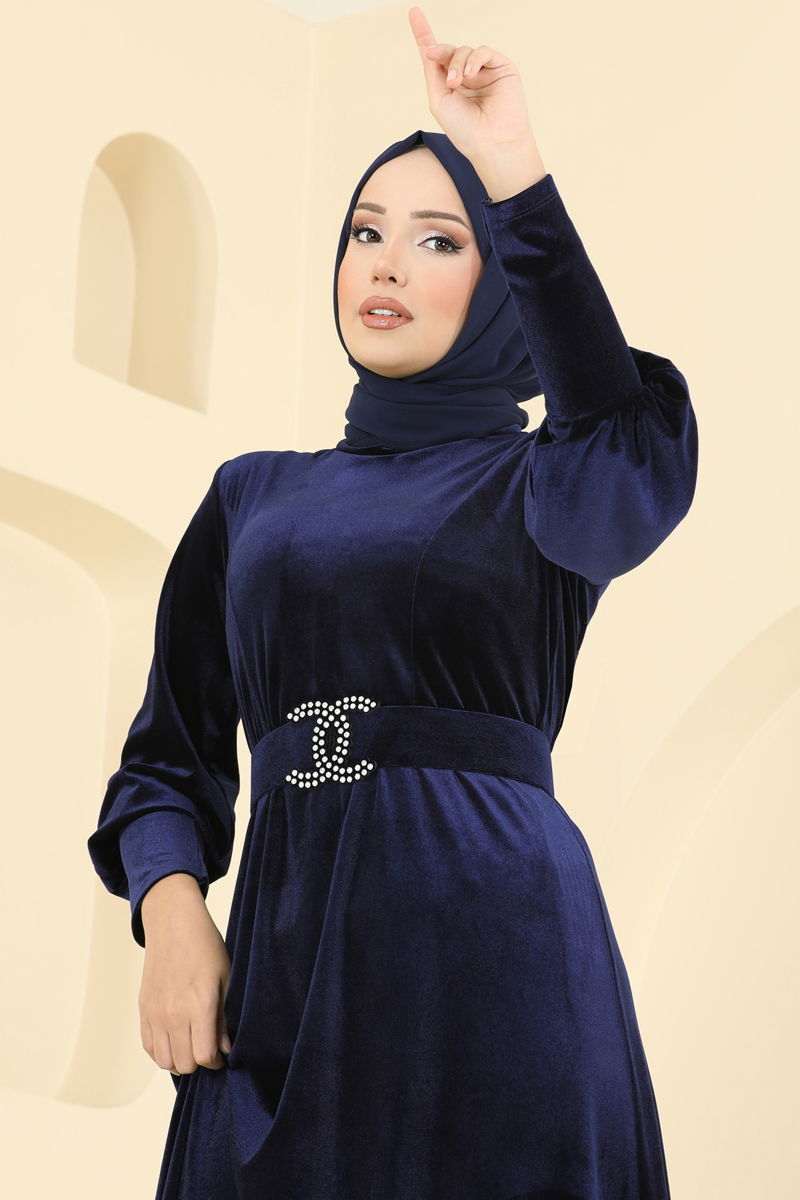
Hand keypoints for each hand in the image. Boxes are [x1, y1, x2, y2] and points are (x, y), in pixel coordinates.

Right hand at [138, 890, 232, 1075]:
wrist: (173, 923)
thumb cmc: (205, 946)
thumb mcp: (226, 978)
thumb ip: (224, 1017)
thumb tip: (224, 1048)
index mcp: (200, 1005)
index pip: (204, 1056)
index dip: (217, 1062)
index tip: (222, 1056)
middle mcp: (174, 1013)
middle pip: (184, 1064)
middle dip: (200, 1064)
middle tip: (208, 1050)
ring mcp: (155, 1013)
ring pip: (164, 1061)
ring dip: (179, 1061)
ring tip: (192, 1048)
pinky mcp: (143, 1008)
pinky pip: (148, 1046)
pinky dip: (161, 1052)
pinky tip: (175, 1042)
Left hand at [408, 6, 537, 165]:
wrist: (491, 144)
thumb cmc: (464, 130)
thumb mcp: (439, 100)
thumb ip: (433, 72)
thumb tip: (429, 47)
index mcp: (451, 85)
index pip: (437, 56)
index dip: (424, 35)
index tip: (414, 13)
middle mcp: (467, 76)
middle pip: (449, 50)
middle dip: (441, 53)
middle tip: (438, 66)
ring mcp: (485, 71)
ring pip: (465, 50)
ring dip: (457, 63)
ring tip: (457, 83)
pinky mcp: (502, 68)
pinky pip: (484, 51)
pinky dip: (474, 59)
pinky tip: (470, 75)